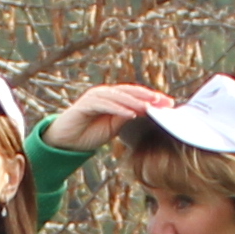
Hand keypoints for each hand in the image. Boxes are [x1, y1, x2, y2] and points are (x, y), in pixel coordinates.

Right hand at [39, 80, 174, 155]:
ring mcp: (94, 97)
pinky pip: (105, 104)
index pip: (135, 94)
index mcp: (113, 97)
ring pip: (118, 96)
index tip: (169, 104)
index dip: (152, 98)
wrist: (65, 142)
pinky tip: (131, 114)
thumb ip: (127, 117)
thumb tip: (147, 111)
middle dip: (148, 96)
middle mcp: (104, 93)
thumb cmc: (89, 134)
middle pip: (129, 91)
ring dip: (135, 102)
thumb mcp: (114, 126)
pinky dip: (119, 108)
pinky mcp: (85, 104)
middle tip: (163, 102)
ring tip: (149, 108)